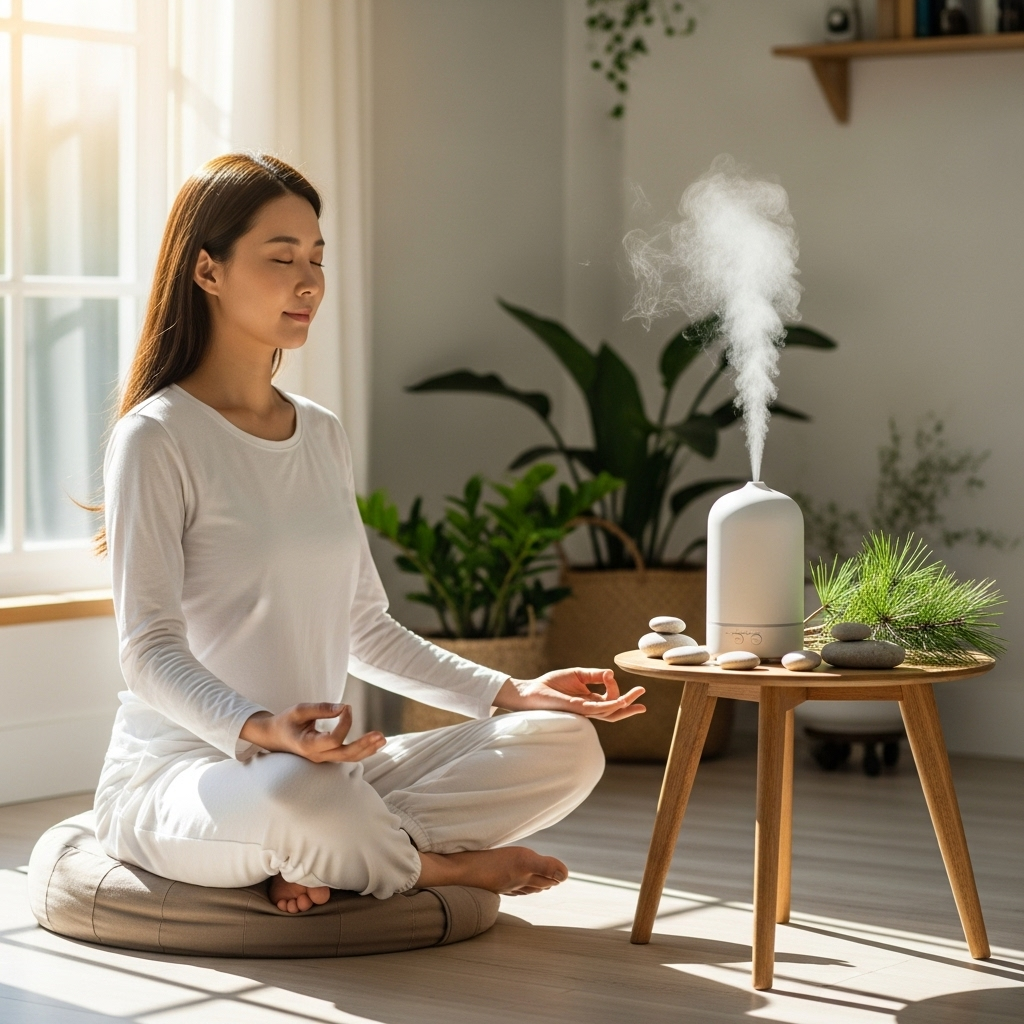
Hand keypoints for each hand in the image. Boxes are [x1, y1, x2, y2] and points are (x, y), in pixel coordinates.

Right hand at [240, 703, 385, 762]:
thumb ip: (321, 708)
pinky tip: (374, 743)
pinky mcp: (327, 757)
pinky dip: (362, 751)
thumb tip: (344, 707)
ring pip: (348, 759)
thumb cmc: (287, 721)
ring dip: (367, 749)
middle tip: (380, 735)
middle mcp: (316, 756)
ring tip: (382, 739)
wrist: (274, 737)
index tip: (347, 707)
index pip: (333, 739)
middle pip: (345, 755)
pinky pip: (346, 757)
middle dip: (364, 745)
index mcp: (307, 745)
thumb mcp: (300, 710)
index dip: (345, 723)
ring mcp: (322, 759)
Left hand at [494, 668, 644, 721]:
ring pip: (609, 712)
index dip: (615, 688)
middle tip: (643, 699)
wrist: (531, 691)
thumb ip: (594, 675)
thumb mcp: (577, 674)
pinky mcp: (576, 709)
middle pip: (614, 711)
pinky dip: (609, 705)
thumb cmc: (551, 684)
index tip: (609, 675)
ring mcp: (584, 711)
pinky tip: (619, 700)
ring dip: (624, 704)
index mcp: (589, 701)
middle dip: (630, 706)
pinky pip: (597, 709)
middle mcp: (588, 708)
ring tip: (637, 697)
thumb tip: (610, 673)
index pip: (610, 699)